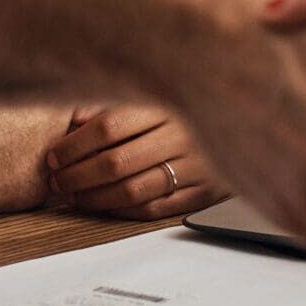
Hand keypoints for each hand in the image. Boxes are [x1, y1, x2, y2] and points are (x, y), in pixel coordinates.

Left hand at [46, 106, 226, 219]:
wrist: (251, 121)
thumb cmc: (193, 105)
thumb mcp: (157, 93)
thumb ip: (115, 102)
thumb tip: (73, 117)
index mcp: (167, 104)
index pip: (108, 127)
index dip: (74, 146)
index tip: (53, 156)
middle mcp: (182, 136)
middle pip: (116, 162)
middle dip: (77, 176)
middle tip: (57, 181)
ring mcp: (195, 167)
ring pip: (133, 191)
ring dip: (95, 199)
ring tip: (74, 197)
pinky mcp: (204, 193)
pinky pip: (155, 209)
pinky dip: (123, 212)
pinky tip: (104, 206)